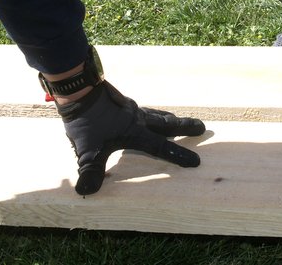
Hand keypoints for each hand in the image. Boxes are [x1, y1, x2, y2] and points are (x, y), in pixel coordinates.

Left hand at [57, 79, 205, 194]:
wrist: (79, 91)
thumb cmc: (85, 122)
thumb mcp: (87, 151)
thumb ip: (90, 171)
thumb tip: (86, 190)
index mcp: (135, 132)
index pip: (161, 147)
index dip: (178, 155)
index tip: (196, 161)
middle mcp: (138, 119)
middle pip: (167, 125)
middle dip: (185, 127)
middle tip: (202, 128)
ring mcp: (130, 109)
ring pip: (157, 114)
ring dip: (170, 119)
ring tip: (177, 120)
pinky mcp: (121, 102)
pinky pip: (144, 109)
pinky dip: (152, 113)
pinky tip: (146, 113)